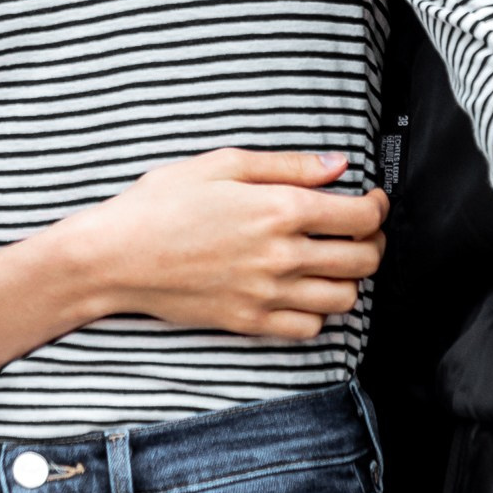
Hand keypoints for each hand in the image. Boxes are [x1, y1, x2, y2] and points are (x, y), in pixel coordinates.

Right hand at [0, 149, 387, 377]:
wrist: (115, 256)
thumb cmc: (160, 204)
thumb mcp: (222, 164)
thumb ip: (288, 166)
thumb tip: (337, 165)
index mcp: (279, 210)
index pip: (361, 217)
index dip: (377, 207)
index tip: (370, 200)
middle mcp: (281, 256)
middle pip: (363, 260)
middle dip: (372, 242)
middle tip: (359, 230)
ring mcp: (267, 294)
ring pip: (344, 299)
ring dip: (350, 279)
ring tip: (333, 261)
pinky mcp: (250, 321)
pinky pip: (310, 328)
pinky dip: (318, 313)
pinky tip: (304, 291)